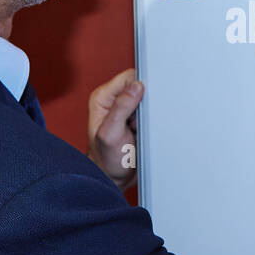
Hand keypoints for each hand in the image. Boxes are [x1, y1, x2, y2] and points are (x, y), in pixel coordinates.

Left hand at [88, 68, 143, 190]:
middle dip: (146, 104)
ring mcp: (125, 109)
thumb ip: (121, 108)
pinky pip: (151, 111)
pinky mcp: (135, 118)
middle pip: (140, 86)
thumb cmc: (107, 160)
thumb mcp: (111, 134)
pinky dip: (152, 121)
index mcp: (102, 98)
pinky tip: (144, 132)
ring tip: (139, 130)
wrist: (113, 177)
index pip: (127, 77)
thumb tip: (136, 86)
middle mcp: (112, 100)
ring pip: (148, 99)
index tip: (141, 107)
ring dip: (149, 114)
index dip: (139, 88)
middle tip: (137, 123)